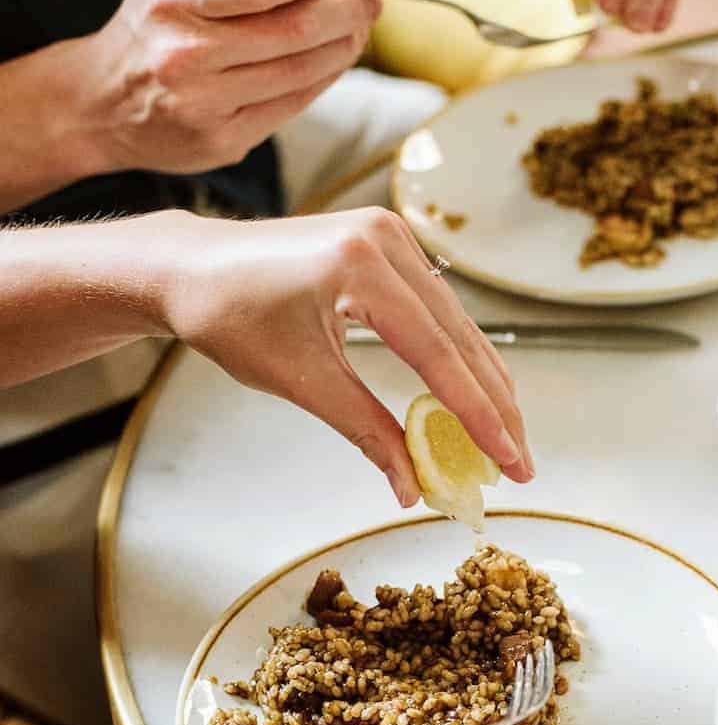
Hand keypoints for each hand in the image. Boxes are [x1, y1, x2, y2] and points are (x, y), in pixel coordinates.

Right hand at [80, 0, 380, 176]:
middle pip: (293, 32)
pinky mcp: (224, 141)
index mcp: (174, 3)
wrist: (101, 105)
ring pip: (300, 72)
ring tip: (357, 32)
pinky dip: (321, 80)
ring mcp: (207, 105)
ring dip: (341, 49)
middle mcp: (188, 56)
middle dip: (344, 14)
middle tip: (369, 4)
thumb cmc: (150, 32)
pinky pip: (291, 106)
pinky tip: (333, 63)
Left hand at [151, 209, 533, 503]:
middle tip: (520, 465)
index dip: (479, 416)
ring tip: (507, 441)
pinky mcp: (387, 245)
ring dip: (483, 385)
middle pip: (461, 338)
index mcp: (360, 266)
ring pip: (457, 324)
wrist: (190, 266)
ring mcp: (390, 236)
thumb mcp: (300, 381)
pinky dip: (458, 356)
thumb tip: (413, 488)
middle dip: (494, 408)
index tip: (508, 461)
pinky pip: (439, 309)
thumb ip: (366, 430)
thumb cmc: (229, 318)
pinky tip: (478, 395)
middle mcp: (385, 240)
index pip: (438, 354)